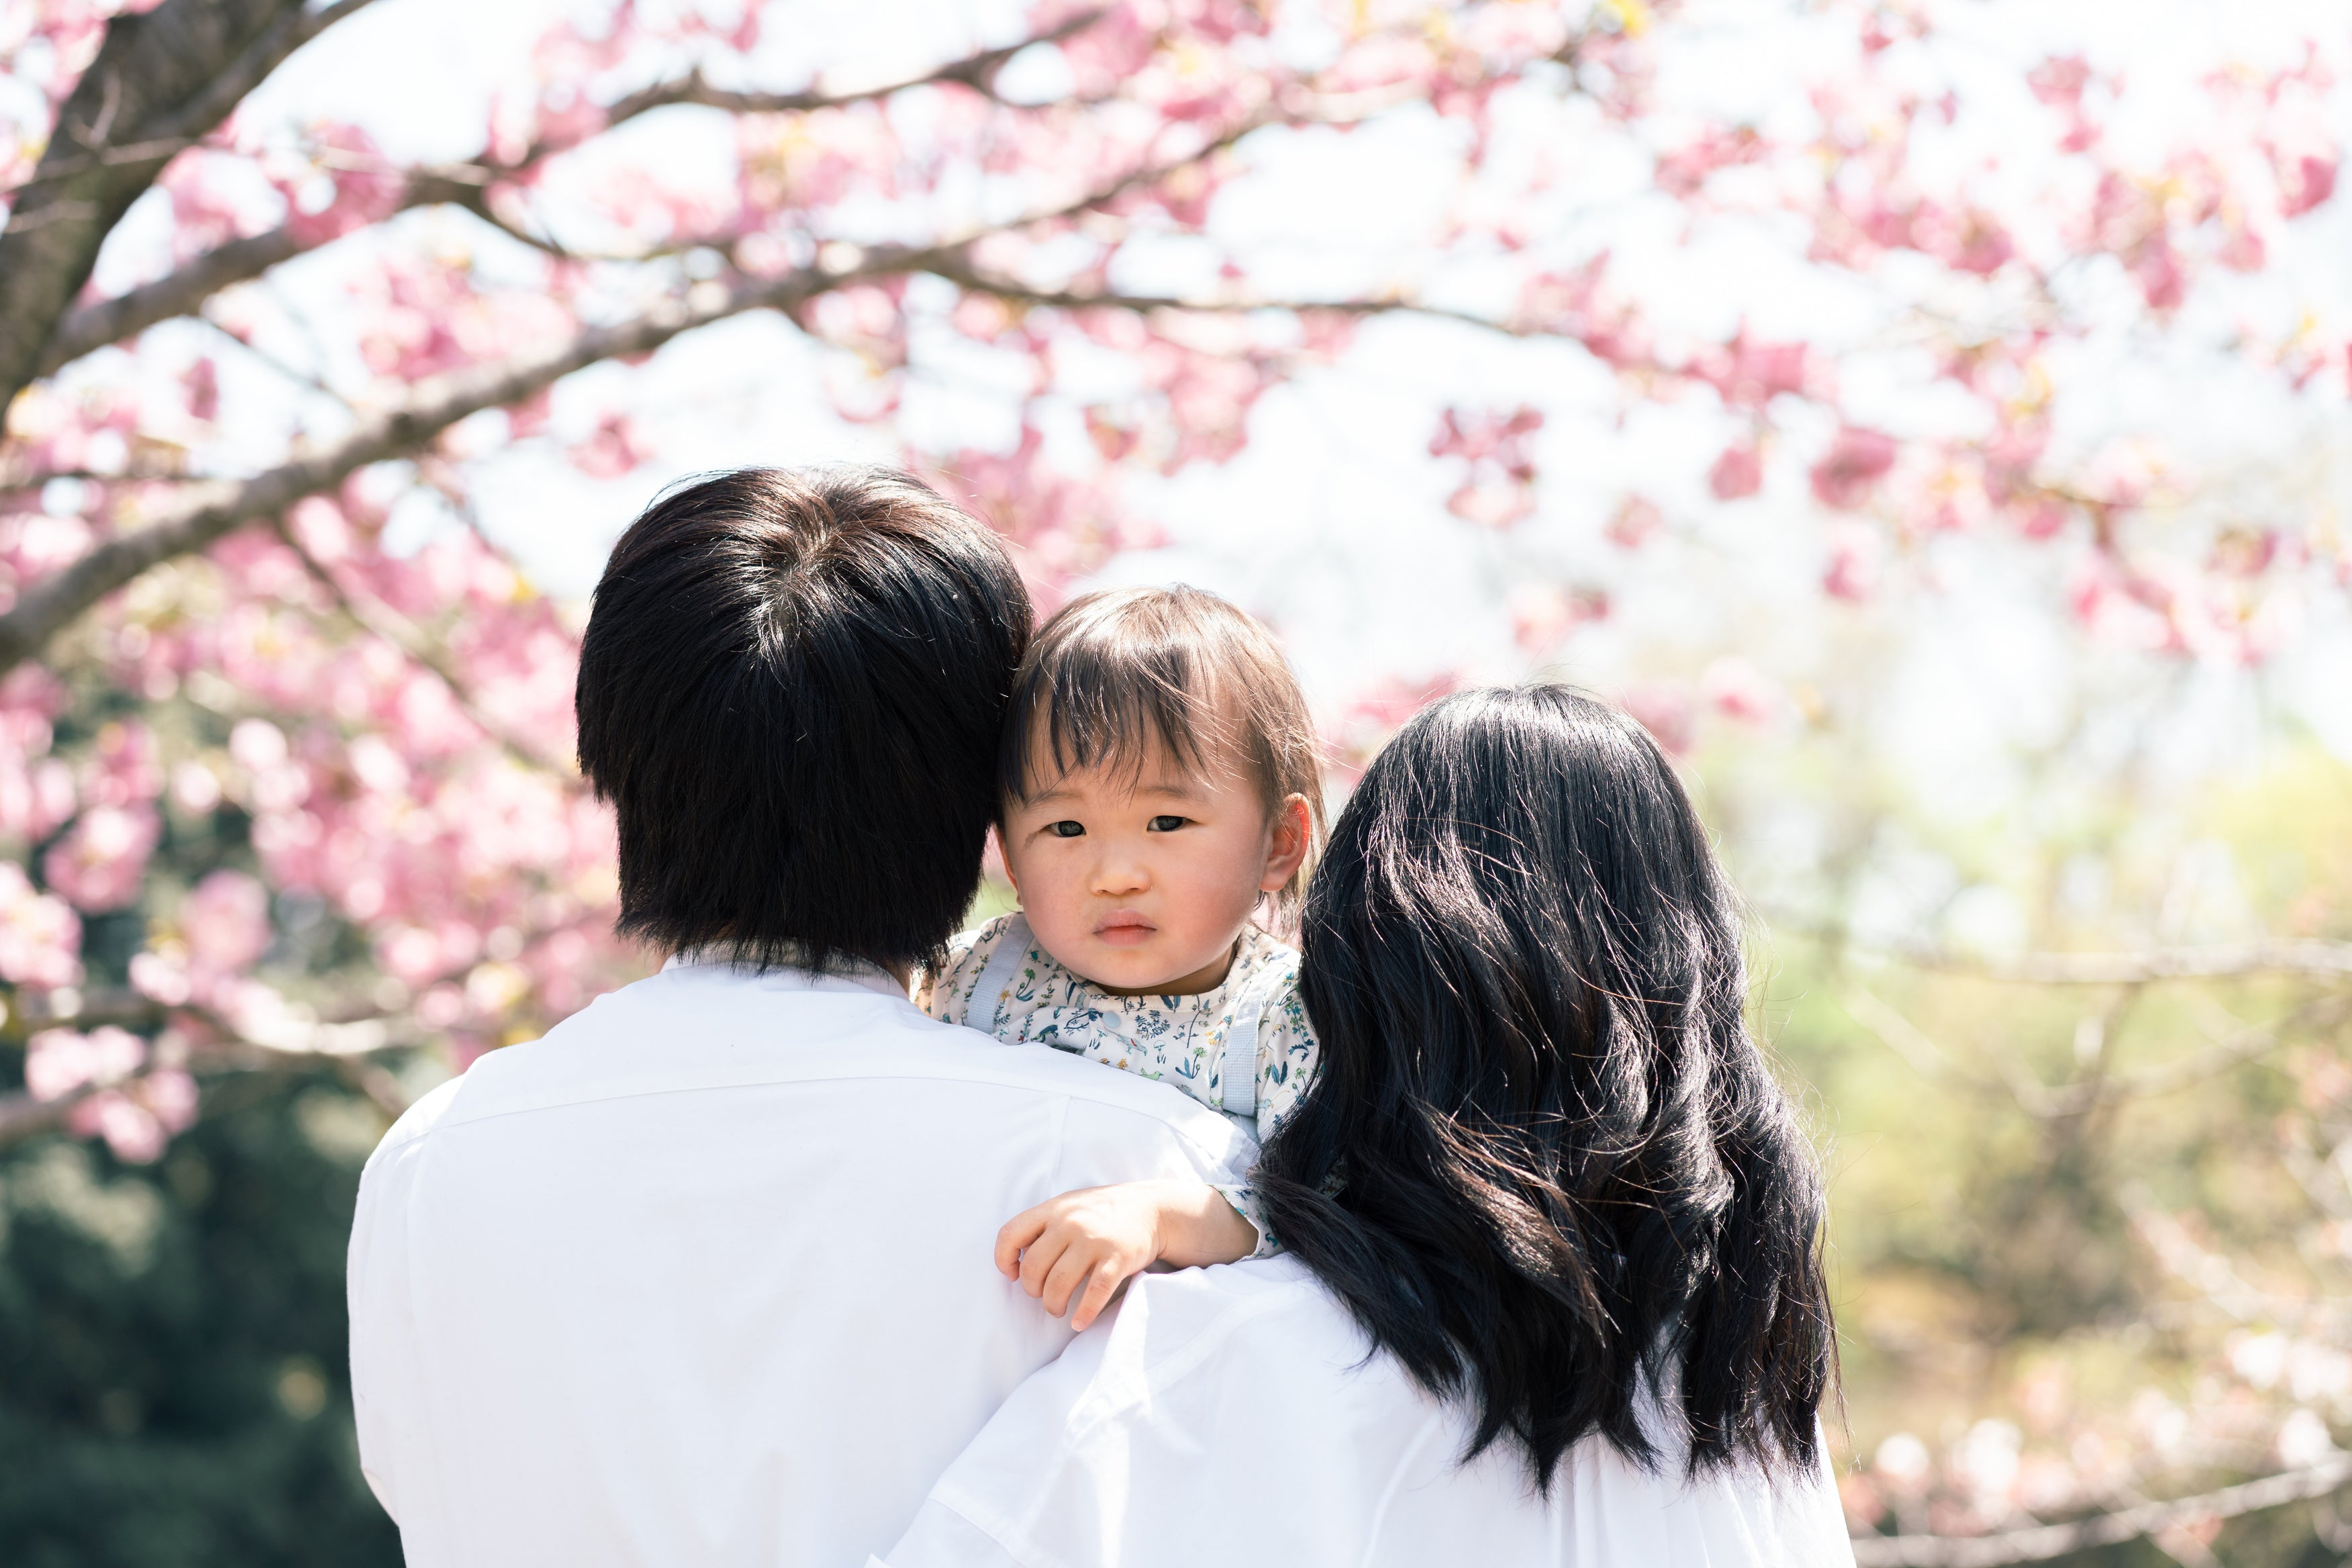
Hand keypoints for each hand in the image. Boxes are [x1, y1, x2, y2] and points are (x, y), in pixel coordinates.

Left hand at [994, 1180, 1257, 1330]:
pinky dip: (1083, 1313)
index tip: (1013, 1274)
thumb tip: (1015, 1260)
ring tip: (1057, 1310)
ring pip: (1058, 1285)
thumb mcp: (1070, 1205)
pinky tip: (1078, 1322)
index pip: (1010, 1234)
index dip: (1003, 1260)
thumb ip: (1044, 1225)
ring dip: (1052, 1305)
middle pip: (1033, 1267)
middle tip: (1042, 1296)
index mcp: (1054, 1209)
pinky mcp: (1117, 1259)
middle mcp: (1071, 1222)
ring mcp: (1094, 1240)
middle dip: (1033, 1290)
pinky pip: (1094, 1293)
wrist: (1153, 1208)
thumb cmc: (1103, 1212)